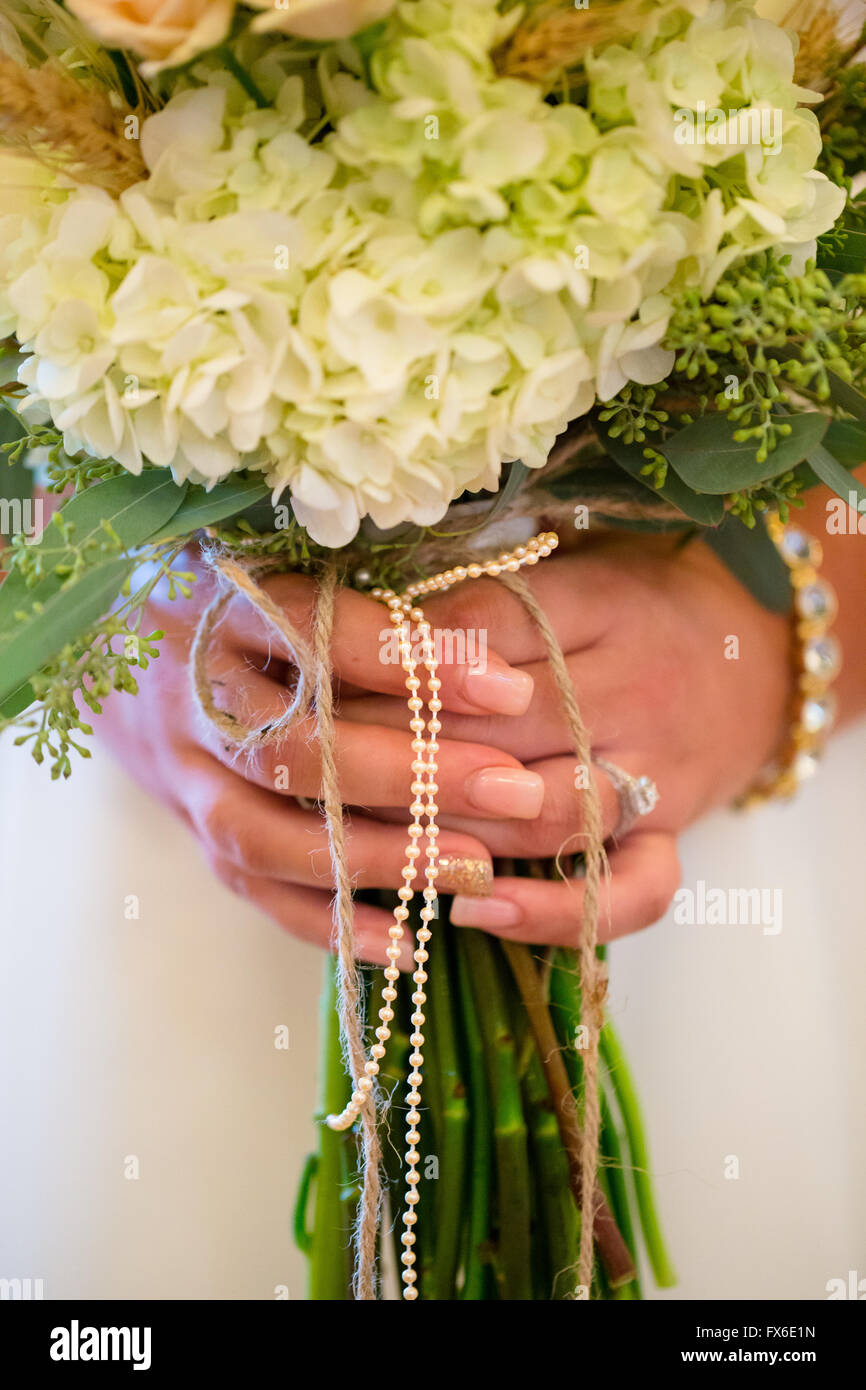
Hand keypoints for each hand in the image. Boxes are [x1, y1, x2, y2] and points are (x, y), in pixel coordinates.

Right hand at [92, 546, 547, 965]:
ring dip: (378, 859)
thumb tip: (492, 655)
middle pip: (295, 749)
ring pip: (267, 834)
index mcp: (220, 605)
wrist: (112, 635)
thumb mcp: (288, 564)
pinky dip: (331, 924)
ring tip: (476, 867)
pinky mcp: (193, 832)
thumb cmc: (235, 589)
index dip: (412, 661)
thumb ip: (370, 602)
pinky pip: (256, 889)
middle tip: (513, 791)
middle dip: (412, 776)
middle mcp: (193, 697)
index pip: (316, 632)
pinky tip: (409, 944)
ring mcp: (185, 775)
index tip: (509, 688)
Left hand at [341, 531, 791, 944]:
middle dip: (403, 755)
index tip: (319, 682)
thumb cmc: (638, 605)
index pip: (479, 635)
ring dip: (456, 831)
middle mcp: (633, 691)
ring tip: (375, 838)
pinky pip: (629, 893)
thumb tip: (361, 624)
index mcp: (600, 605)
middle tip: (320, 770)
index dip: (393, 665)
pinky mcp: (673, 835)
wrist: (757, 653)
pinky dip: (554, 912)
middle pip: (503, 730)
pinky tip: (475, 913)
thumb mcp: (567, 571)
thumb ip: (480, 596)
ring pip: (547, 813)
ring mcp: (657, 772)